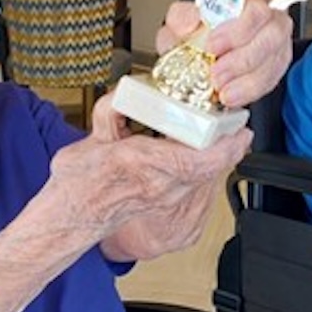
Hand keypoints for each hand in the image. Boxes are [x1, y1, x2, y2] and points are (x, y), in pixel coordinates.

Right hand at [52, 94, 252, 260]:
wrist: (71, 217)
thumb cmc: (79, 183)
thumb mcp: (91, 139)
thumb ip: (110, 112)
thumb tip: (124, 94)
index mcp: (139, 163)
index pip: (196, 160)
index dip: (225, 148)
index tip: (240, 131)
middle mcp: (157, 185)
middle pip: (210, 167)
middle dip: (227, 145)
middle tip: (235, 125)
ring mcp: (164, 198)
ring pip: (206, 178)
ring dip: (216, 158)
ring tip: (221, 137)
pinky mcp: (165, 205)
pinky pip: (195, 186)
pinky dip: (203, 169)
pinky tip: (198, 156)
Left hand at [156, 0, 292, 107]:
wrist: (192, 58)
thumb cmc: (190, 36)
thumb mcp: (178, 24)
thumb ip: (181, 17)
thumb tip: (193, 17)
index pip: (255, 5)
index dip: (238, 28)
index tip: (212, 45)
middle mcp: (266, 14)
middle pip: (273, 32)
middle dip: (243, 58)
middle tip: (216, 72)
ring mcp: (274, 39)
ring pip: (275, 57)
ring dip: (247, 78)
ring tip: (222, 89)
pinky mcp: (275, 64)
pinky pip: (272, 78)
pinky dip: (251, 90)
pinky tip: (233, 96)